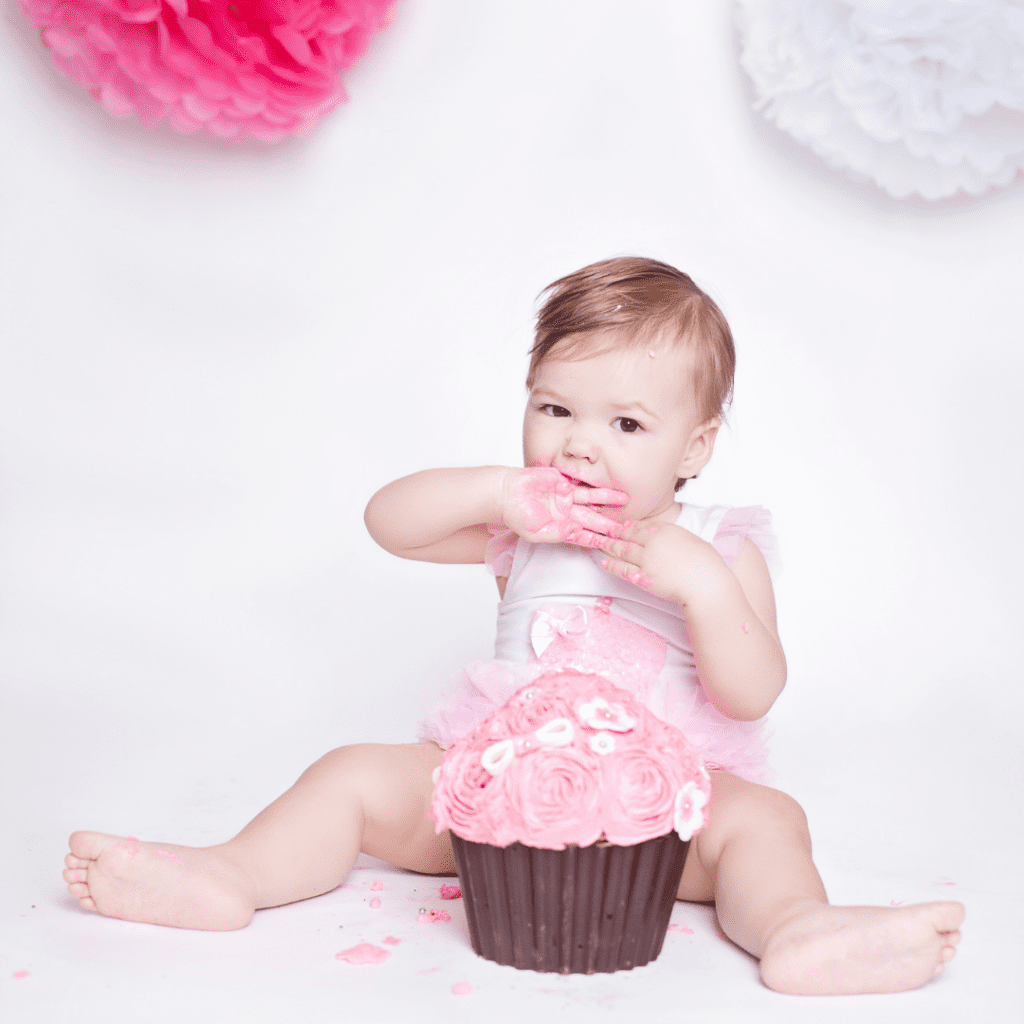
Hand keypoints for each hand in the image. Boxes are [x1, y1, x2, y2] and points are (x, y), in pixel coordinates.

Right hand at [499, 468, 628, 546]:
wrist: (504, 493)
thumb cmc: (516, 515)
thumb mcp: (536, 533)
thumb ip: (557, 533)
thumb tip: (577, 532)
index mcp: (562, 527)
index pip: (585, 535)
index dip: (600, 539)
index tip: (615, 544)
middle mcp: (567, 512)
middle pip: (593, 518)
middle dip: (610, 522)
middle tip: (628, 526)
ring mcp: (566, 495)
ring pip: (592, 498)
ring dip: (608, 499)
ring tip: (625, 499)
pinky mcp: (563, 480)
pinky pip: (581, 482)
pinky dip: (593, 483)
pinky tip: (607, 483)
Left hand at [595, 519, 720, 604]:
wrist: (706, 582)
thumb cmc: (705, 562)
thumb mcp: (690, 539)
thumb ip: (673, 535)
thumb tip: (661, 535)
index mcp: (666, 530)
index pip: (642, 526)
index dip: (630, 526)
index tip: (623, 526)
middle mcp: (653, 542)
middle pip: (629, 536)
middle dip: (615, 533)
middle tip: (604, 530)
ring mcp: (646, 560)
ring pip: (622, 550)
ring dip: (608, 546)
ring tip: (598, 543)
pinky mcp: (644, 577)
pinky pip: (623, 570)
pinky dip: (612, 565)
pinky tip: (604, 563)